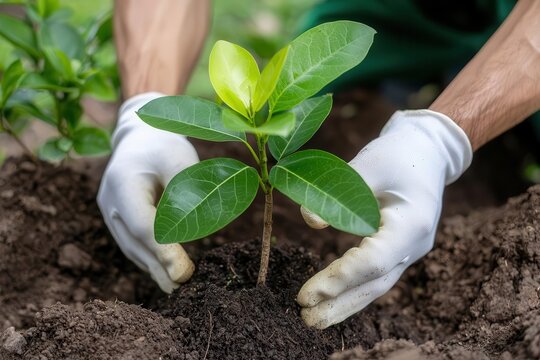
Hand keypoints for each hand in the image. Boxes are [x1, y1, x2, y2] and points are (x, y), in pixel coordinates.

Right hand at [98, 93, 198, 292]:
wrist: (141, 136)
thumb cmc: (164, 146)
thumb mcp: (180, 158)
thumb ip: (186, 191)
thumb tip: (192, 233)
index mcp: (122, 182)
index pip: (143, 225)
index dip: (163, 251)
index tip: (182, 271)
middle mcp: (109, 200)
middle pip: (134, 241)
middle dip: (158, 265)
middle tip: (182, 284)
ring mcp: (109, 210)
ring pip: (131, 245)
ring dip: (152, 266)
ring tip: (174, 284)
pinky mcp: (116, 217)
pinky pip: (131, 241)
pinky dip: (147, 256)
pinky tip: (162, 269)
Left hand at [297, 109, 472, 327]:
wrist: (428, 151)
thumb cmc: (399, 153)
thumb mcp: (368, 163)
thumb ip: (338, 192)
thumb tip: (309, 221)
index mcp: (413, 223)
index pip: (373, 261)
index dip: (339, 279)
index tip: (306, 294)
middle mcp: (415, 244)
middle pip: (375, 283)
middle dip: (340, 303)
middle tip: (306, 319)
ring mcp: (410, 249)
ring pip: (376, 284)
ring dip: (346, 302)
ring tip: (314, 318)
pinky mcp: (399, 248)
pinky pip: (375, 274)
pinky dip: (353, 288)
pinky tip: (332, 298)